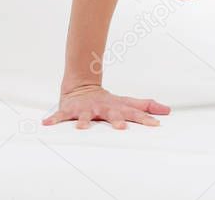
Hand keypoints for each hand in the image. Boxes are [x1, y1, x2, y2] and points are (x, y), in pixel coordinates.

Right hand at [42, 84, 170, 128]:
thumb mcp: (126, 103)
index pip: (133, 113)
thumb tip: (167, 110)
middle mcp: (102, 108)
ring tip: (81, 127)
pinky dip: (53, 119)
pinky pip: (60, 115)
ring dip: (83, 121)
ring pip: (84, 116)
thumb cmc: (107, 100)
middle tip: (122, 127)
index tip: (155, 124)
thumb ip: (145, 106)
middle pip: (111, 114)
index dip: (144, 118)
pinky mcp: (70, 110)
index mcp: (116, 107)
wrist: (82, 87)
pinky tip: (47, 123)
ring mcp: (85, 109)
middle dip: (116, 120)